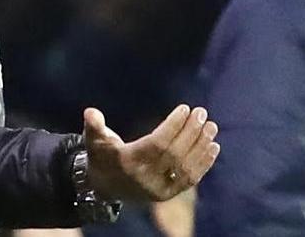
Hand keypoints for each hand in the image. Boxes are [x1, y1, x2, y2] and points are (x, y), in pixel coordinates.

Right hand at [83, 104, 218, 201]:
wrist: (104, 188)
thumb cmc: (101, 157)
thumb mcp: (94, 140)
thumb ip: (94, 126)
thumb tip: (91, 112)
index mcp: (128, 162)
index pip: (157, 143)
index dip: (173, 126)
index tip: (185, 109)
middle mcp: (145, 178)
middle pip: (175, 154)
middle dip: (191, 132)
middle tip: (202, 113)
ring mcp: (158, 189)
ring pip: (185, 167)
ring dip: (201, 146)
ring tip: (212, 127)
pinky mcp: (168, 195)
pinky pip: (190, 180)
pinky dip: (204, 164)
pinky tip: (213, 147)